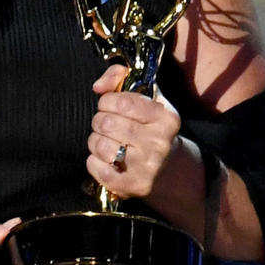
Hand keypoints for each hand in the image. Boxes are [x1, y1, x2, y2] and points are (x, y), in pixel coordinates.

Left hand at [86, 64, 181, 199]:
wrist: (171, 172)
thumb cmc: (152, 129)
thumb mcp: (148, 98)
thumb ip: (120, 77)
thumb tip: (98, 86)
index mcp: (166, 118)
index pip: (123, 102)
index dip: (107, 101)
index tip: (109, 106)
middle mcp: (158, 143)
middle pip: (107, 123)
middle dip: (99, 121)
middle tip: (106, 125)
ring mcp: (146, 167)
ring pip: (99, 144)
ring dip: (95, 141)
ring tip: (106, 141)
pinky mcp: (131, 186)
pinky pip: (96, 167)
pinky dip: (93, 161)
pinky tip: (104, 159)